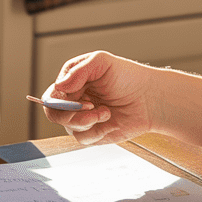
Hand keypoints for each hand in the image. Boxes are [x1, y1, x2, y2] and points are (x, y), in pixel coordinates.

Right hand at [40, 50, 154, 145]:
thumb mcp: (101, 62)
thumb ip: (77, 71)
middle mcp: (74, 101)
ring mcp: (83, 118)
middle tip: (91, 106)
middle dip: (71, 113)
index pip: (52, 95)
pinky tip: (109, 121)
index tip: (77, 97)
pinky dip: (96, 132)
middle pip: (54, 114)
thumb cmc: (128, 77)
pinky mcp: (93, 133)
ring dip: (88, 121)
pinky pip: (83, 139)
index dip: (59, 100)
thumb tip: (59, 86)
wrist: (150, 99)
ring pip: (69, 128)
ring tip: (106, 112)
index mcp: (72, 83)